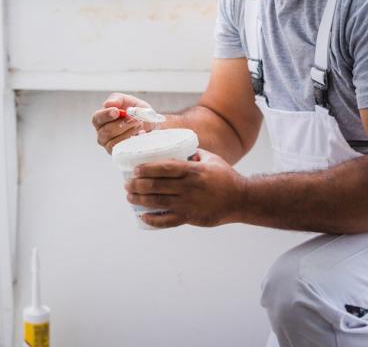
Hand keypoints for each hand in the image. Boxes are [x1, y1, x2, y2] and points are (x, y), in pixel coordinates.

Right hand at [91, 92, 156, 153]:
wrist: (152, 125)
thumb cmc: (138, 112)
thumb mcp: (130, 101)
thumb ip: (118, 99)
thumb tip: (108, 104)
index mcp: (102, 119)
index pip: (97, 118)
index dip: (105, 115)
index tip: (117, 112)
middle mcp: (102, 133)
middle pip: (105, 131)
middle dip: (122, 124)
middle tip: (135, 118)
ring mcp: (109, 144)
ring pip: (113, 141)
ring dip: (128, 132)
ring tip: (139, 125)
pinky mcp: (118, 153)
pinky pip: (121, 150)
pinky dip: (131, 141)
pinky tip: (140, 134)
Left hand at [125, 149, 246, 228]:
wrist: (240, 199)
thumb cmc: (225, 176)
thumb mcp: (211, 158)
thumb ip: (193, 153)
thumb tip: (174, 146)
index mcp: (193, 171)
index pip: (165, 168)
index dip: (147, 169)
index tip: (135, 169)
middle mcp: (189, 188)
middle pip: (156, 186)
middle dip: (138, 185)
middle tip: (127, 183)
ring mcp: (188, 204)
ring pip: (158, 203)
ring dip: (140, 200)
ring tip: (129, 196)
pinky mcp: (190, 217)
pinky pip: (167, 221)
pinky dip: (153, 219)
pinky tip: (143, 216)